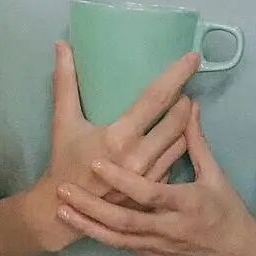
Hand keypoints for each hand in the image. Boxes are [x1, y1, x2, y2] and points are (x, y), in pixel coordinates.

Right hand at [24, 42, 196, 252]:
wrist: (63, 210)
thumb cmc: (64, 161)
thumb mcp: (64, 121)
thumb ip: (65, 82)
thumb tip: (63, 45)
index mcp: (118, 136)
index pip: (156, 98)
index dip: (176, 75)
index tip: (193, 58)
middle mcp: (139, 157)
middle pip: (177, 120)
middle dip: (185, 101)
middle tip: (184, 90)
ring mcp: (150, 176)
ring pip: (182, 141)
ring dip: (186, 123)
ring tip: (183, 109)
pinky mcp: (155, 190)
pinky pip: (176, 161)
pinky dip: (178, 145)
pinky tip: (174, 137)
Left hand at [56, 104, 255, 255]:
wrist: (239, 254)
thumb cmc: (228, 210)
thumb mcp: (216, 176)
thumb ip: (197, 143)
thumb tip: (189, 106)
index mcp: (186, 204)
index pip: (148, 192)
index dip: (121, 179)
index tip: (96, 163)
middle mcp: (169, 228)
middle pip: (123, 220)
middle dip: (91, 207)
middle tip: (63, 190)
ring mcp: (159, 246)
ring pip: (116, 238)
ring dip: (87, 225)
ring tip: (61, 210)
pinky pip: (121, 246)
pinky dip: (99, 236)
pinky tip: (79, 225)